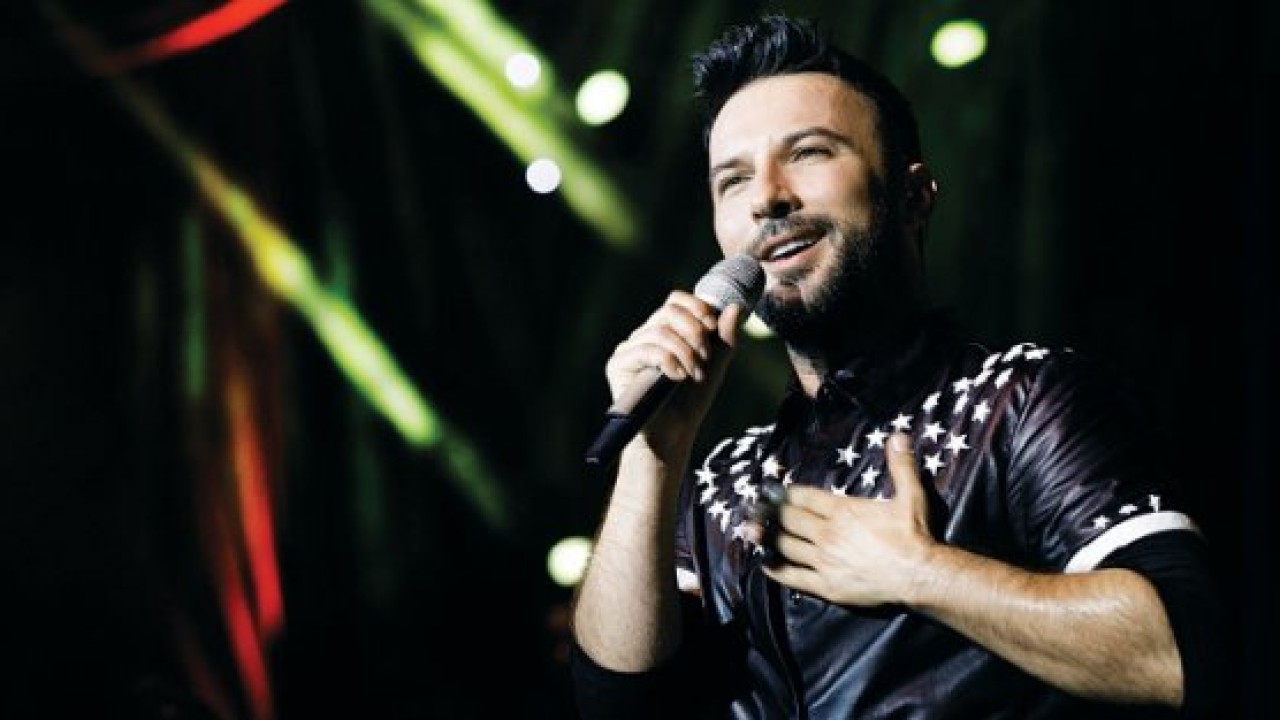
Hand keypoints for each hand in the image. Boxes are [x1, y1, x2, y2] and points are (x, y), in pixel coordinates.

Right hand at [603, 290, 744, 455]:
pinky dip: (669, 361)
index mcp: (664, 332)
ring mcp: (629, 349)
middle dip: (694, 333)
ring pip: (659, 331)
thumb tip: (735, 307)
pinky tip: (678, 378)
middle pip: (669, 312)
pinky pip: (646, 349)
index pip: (675, 301)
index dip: (696, 307)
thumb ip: (724, 337)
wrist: (673, 435)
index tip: (712, 326)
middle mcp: (643, 336)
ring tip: (694, 374)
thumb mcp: (715, 365)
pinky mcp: (617, 365)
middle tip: (705, 358)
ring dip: (685, 352)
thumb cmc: (691, 402)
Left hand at [762, 433, 938, 605]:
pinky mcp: (826, 585)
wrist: (919, 575)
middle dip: (769, 513)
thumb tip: (899, 435)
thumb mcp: (911, 496)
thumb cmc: (914, 536)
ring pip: (786, 546)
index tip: (772, 491)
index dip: (786, 494)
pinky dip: (776, 570)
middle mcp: (828, 533)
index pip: (804, 498)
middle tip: (752, 508)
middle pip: (789, 519)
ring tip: (749, 531)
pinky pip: (793, 577)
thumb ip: (901, 465)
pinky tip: (765, 564)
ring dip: (766, 537)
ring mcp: (825, 560)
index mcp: (843, 511)